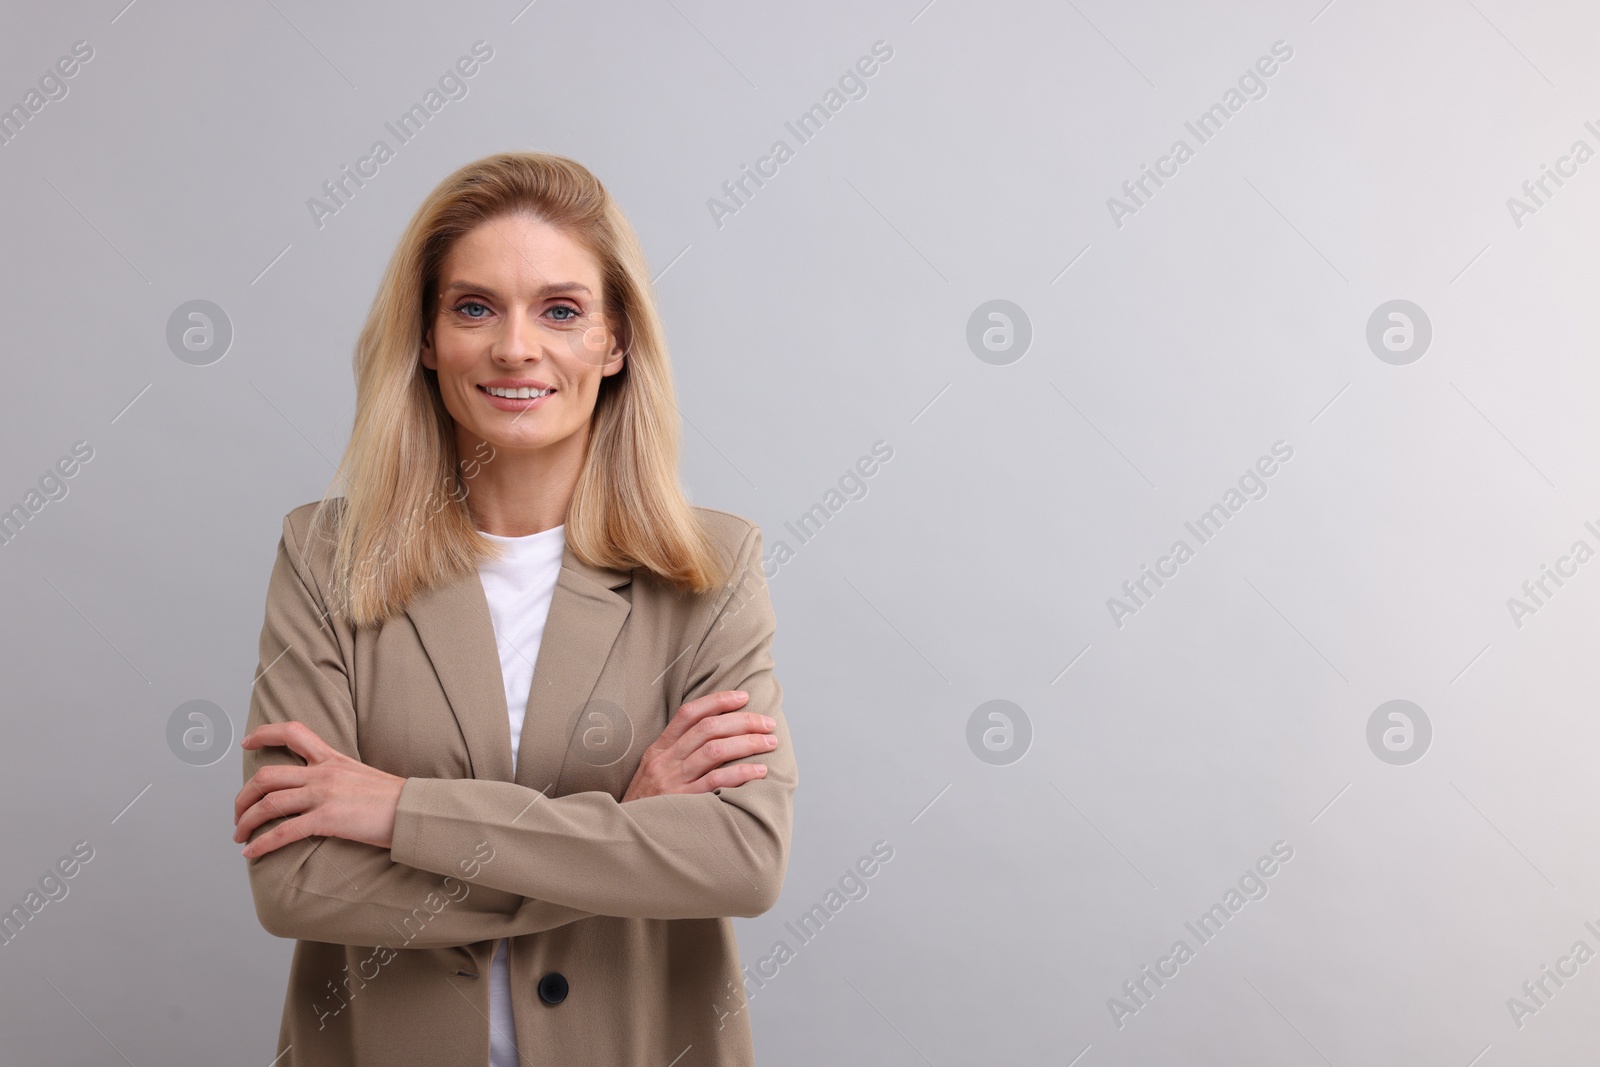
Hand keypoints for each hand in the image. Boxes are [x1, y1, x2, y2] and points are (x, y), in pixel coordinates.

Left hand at [233, 721, 406, 858]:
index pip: (293, 732)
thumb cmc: (392, 799)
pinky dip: (261, 844)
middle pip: (267, 776)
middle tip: (238, 812)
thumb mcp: (360, 775)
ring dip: (246, 821)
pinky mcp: (328, 818)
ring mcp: (324, 795)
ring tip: (239, 835)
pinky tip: (251, 853)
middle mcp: (323, 773)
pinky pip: (283, 832)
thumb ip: (336, 777)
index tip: (246, 743)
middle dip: (243, 796)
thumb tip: (318, 792)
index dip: (264, 734)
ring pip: (268, 803)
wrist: (413, 810)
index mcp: (332, 758)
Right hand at [622, 690, 777, 801]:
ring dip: (748, 743)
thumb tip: (716, 734)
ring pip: (715, 751)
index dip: (718, 700)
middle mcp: (665, 761)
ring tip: (770, 742)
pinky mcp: (684, 802)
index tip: (743, 696)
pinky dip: (741, 773)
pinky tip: (759, 771)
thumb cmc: (647, 803)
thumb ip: (677, 752)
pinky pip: (717, 781)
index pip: (689, 713)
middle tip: (768, 723)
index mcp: (658, 749)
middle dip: (743, 721)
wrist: (629, 835)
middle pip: (708, 729)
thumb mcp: (653, 771)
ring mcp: (673, 782)